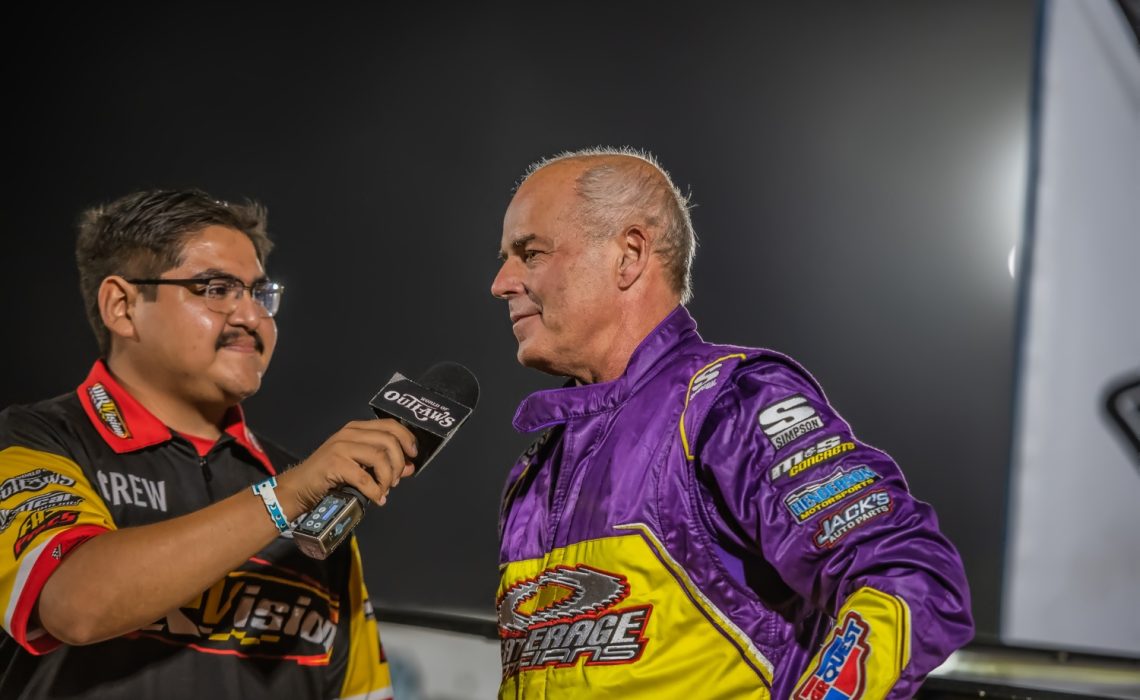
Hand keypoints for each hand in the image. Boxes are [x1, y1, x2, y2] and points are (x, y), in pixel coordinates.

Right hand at [278, 419, 417, 512]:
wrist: (299, 487)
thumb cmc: (330, 476)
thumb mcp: (359, 465)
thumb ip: (383, 463)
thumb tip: (409, 467)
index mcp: (356, 428)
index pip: (390, 425)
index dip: (406, 439)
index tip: (413, 456)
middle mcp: (349, 433)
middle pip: (388, 441)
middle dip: (398, 463)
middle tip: (396, 480)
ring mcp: (341, 446)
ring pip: (379, 457)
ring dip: (388, 477)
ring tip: (385, 489)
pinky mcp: (335, 463)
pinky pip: (365, 477)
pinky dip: (376, 491)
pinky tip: (377, 498)